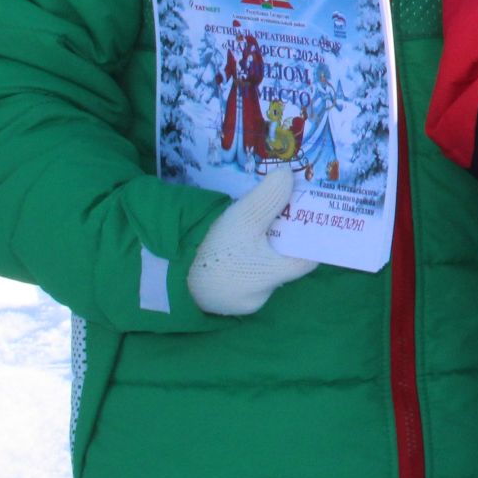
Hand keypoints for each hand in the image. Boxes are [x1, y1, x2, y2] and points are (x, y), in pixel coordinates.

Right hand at [187, 165, 320, 316]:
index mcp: (274, 275)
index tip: (310, 215)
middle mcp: (261, 295)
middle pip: (282, 263)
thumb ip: (270, 196)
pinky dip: (241, 261)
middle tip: (280, 212)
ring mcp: (239, 303)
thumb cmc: (213, 249)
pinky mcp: (219, 303)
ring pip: (259, 271)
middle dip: (282, 239)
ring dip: (260, 249)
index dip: (311, 237)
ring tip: (256, 224)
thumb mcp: (245, 217)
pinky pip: (240, 279)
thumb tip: (289, 175)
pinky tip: (232, 243)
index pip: (308, 258)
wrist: (167, 274)